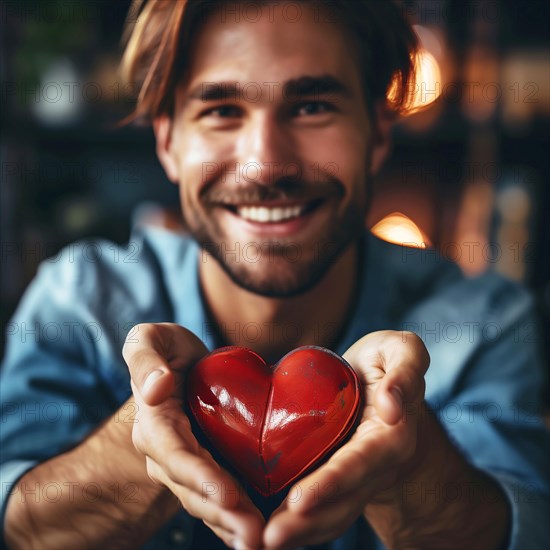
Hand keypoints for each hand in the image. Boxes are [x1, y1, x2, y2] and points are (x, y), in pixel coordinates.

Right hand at [123, 323, 264, 548]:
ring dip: (231, 523)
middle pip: (192, 487)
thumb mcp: (151, 339)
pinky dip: (232, 518)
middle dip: (222, 511)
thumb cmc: (167, 351)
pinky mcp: (204, 469)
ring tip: (259, 541)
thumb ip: (144, 357)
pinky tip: (255, 536)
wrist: (180, 367)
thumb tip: (155, 387)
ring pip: (205, 500)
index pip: (174, 453)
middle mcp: (165, 452)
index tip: (227, 494)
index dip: (198, 475)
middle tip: (254, 535)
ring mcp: (184, 465)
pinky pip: (216, 497)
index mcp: (154, 422)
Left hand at [262, 330, 428, 548]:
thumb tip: (393, 405)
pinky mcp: (340, 480)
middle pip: (344, 499)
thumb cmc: (386, 362)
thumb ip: (407, 367)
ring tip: (263, 542)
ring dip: (301, 532)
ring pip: (334, 513)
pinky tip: (270, 534)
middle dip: (308, 520)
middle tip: (270, 537)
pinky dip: (300, 525)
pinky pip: (324, 508)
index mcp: (392, 435)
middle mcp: (377, 465)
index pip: (361, 464)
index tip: (300, 500)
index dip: (333, 484)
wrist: (383, 385)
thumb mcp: (401, 350)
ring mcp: (359, 478)